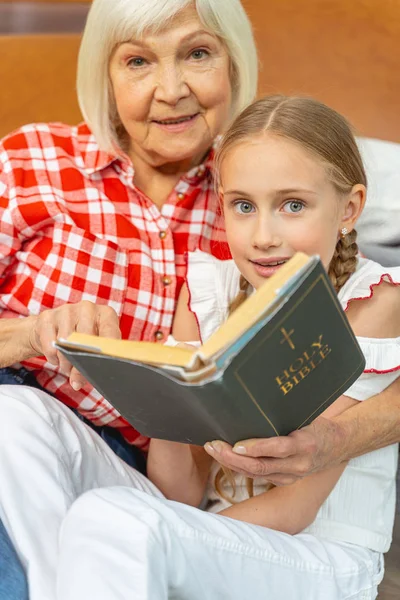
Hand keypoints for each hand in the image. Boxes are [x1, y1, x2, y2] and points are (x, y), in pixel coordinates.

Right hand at [28, 301, 120, 390]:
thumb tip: (92, 379)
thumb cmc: (80, 340)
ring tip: (68, 367)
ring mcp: (67, 310)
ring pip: (67, 346)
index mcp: (106, 314)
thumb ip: (99, 359)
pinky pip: (51, 347)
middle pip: (86, 343)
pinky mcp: (47, 317)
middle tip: (79, 378)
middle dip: (82, 366)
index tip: (103, 371)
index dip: (106, 356)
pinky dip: (54, 359)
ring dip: (67, 364)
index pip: (110, 335)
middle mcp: (88, 308)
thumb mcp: (96, 346)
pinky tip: (57, 357)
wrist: (51, 327)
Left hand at [204, 417, 343, 484]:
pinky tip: (225, 456)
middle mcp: (298, 465)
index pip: (279, 448)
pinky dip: (239, 466)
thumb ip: (284, 416)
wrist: (337, 447)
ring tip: (213, 449)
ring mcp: (291, 477)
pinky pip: (258, 475)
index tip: (236, 443)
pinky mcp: (283, 481)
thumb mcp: (305, 416)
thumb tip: (254, 402)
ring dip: (231, 463)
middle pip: (262, 466)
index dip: (256, 447)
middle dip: (234, 457)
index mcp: (305, 445)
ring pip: (256, 473)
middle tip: (214, 445)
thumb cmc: (317, 425)